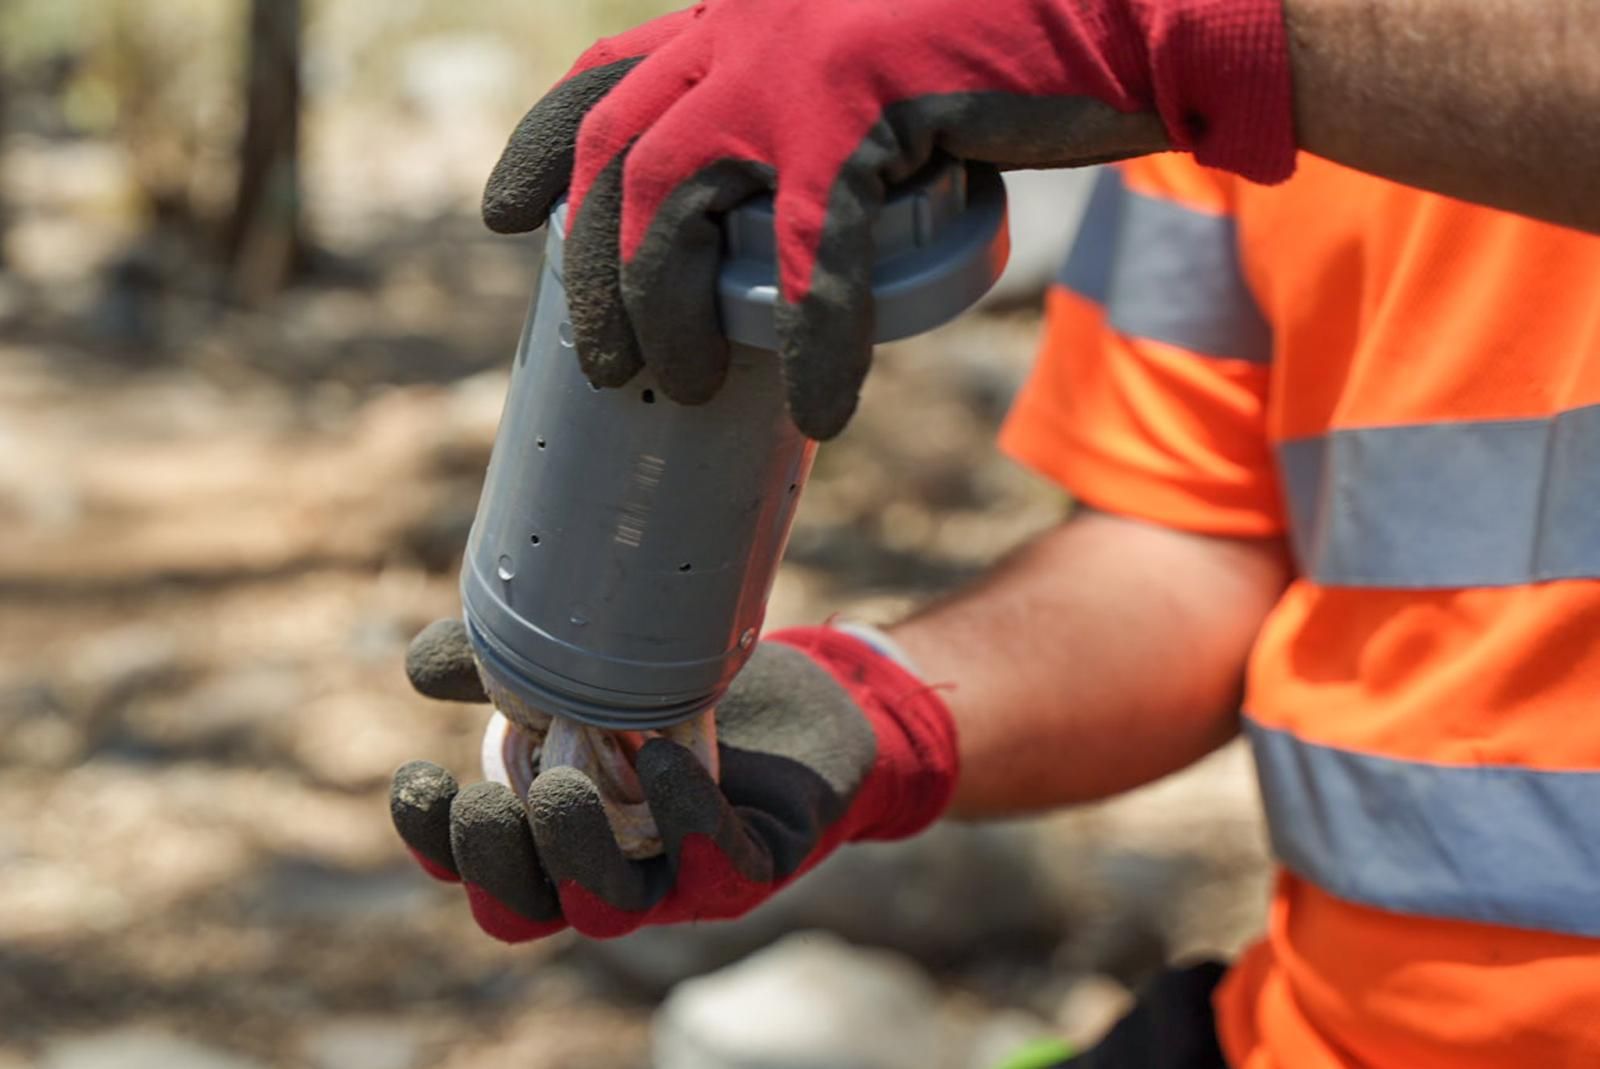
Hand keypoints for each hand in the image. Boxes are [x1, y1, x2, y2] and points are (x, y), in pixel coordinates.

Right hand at [390, 620, 958, 940]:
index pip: (477, 866)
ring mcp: (678, 877)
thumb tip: (420, 667)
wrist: (812, 697)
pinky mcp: (752, 866)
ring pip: (611, 909)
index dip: (436, 844)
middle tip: (482, 802)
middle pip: (531, 909)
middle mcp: (610, 868)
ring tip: (558, 791)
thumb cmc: (687, 689)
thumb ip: (511, 667)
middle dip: (495, 865)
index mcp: (558, 833)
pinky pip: (716, 870)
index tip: (416, 779)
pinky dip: (686, 822)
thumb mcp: (593, 667)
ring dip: (574, 859)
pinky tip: (662, 761)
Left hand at [483, 0, 1293, 439]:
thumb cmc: (1022, 40)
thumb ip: (823, 103)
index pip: (605, 76)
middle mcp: (750, 26)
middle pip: (617, 159)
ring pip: (677, 208)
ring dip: (669, 314)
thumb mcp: (886, 55)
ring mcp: (800, 63)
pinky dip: (814, 343)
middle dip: (595, 273)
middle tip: (604, 362)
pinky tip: (823, 407)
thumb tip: (793, 198)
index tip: (502, 220)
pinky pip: (813, 260)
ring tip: (685, 392)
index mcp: (745, 15)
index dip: (537, 150)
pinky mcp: (869, 110)